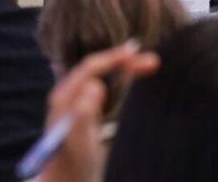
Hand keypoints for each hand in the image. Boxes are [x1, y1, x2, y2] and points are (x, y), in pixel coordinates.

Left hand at [40, 42, 158, 181]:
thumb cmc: (73, 165)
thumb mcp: (80, 143)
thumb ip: (83, 114)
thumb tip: (94, 83)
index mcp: (64, 97)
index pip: (90, 67)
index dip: (114, 58)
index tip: (137, 53)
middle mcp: (67, 94)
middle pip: (96, 68)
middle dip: (123, 61)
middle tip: (152, 62)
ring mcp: (73, 101)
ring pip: (100, 74)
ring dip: (123, 67)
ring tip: (147, 65)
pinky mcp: (81, 109)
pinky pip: (101, 84)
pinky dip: (118, 77)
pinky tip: (130, 76)